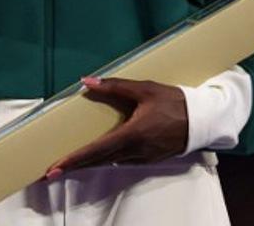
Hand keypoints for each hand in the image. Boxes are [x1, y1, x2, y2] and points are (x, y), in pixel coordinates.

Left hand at [44, 77, 188, 178]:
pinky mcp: (148, 160)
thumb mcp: (144, 89)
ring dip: (89, 163)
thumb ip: (114, 87)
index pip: (96, 150)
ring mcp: (142, 158)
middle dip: (74, 166)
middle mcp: (135, 151)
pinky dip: (105, 159)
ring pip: (109, 162)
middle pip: (98, 161)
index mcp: (132, 134)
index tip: (55, 168)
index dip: (74, 159)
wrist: (202, 120)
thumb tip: (86, 82)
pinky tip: (96, 155)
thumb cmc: (172, 102)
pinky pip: (121, 160)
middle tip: (51, 171)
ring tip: (69, 161)